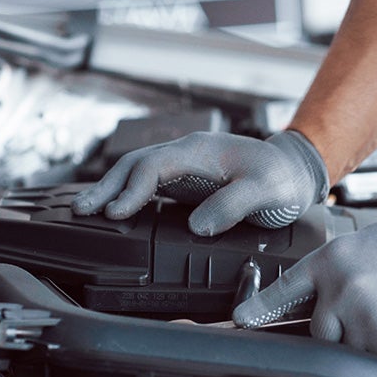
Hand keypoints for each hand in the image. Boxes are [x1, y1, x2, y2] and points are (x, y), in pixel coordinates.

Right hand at [71, 130, 328, 235]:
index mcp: (201, 151)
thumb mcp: (266, 191)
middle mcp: (188, 155)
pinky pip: (150, 184)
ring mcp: (186, 167)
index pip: (154, 166)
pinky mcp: (188, 182)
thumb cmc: (282, 178)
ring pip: (139, 173)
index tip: (115, 213)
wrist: (296, 172)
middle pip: (136, 165)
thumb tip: (198, 225)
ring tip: (86, 211)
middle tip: (81, 211)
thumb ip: (233, 204)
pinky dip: (129, 195)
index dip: (132, 189)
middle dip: (107, 186)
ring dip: (112, 190)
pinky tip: (117, 210)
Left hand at [233, 209, 376, 366]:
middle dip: (341, 330)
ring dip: (371, 343)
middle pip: (319, 332)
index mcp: (334, 259)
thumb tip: (319, 293)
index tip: (239, 323)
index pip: (283, 291)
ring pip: (351, 351)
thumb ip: (338, 269)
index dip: (258, 310)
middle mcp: (342, 289)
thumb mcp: (371, 245)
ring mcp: (364, 319)